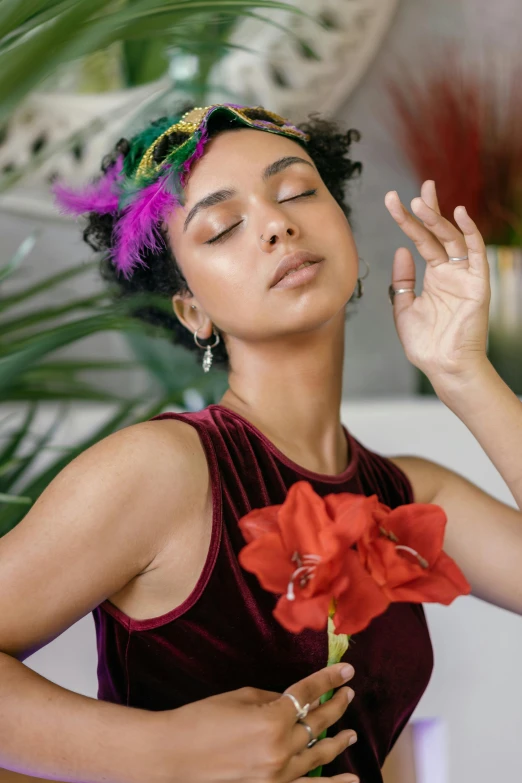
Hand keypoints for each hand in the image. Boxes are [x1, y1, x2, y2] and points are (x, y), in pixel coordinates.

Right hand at [149, 662, 358, 782]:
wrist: (171, 756)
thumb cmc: (201, 720)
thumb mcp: (240, 697)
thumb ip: (273, 700)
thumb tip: (294, 702)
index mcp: (273, 719)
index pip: (309, 693)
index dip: (329, 680)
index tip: (346, 671)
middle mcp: (281, 750)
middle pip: (318, 722)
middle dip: (336, 705)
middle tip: (347, 694)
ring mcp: (277, 776)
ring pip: (319, 754)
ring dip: (338, 740)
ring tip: (351, 731)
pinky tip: (352, 779)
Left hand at [385, 180, 490, 388]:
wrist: (444, 367)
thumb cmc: (426, 344)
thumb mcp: (404, 308)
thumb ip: (403, 280)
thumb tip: (400, 250)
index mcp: (435, 276)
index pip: (420, 240)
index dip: (407, 220)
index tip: (392, 200)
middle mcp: (451, 272)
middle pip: (437, 233)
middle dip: (426, 210)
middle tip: (415, 188)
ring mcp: (465, 277)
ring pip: (452, 239)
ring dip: (437, 219)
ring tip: (420, 201)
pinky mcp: (479, 284)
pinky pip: (476, 253)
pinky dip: (469, 233)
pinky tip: (458, 214)